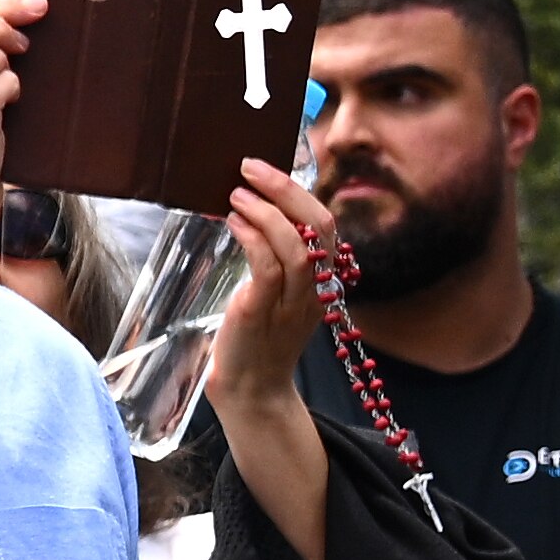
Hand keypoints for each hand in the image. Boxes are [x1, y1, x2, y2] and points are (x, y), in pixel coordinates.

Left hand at [209, 159, 343, 559]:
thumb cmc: (255, 338)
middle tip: (251, 167)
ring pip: (294, 244)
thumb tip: (251, 207)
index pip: (327, 225)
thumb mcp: (275, 293)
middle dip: (286, 189)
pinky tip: (232, 222)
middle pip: (319, 225)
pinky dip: (251, 237)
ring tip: (236, 194)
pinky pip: (267, 267)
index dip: (300, 191)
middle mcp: (314, 290)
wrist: (250, 391)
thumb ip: (274, 256)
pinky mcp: (262, 313)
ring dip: (264, 211)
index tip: (267, 171)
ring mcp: (291, 303)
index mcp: (320, 280)